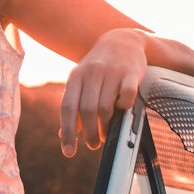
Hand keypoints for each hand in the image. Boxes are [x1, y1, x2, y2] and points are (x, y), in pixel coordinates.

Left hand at [59, 28, 147, 157]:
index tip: (69, 152)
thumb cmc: (98, 68)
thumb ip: (73, 107)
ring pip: (106, 107)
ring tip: (106, 134)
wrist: (122, 40)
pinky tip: (123, 109)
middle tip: (93, 144)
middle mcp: (91, 72)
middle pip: (88, 110)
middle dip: (90, 134)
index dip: (68, 132)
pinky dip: (125, 107)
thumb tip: (63, 135)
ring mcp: (112, 71)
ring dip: (106, 127)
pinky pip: (127, 96)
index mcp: (75, 77)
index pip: (68, 107)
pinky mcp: (131, 72)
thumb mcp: (81, 82)